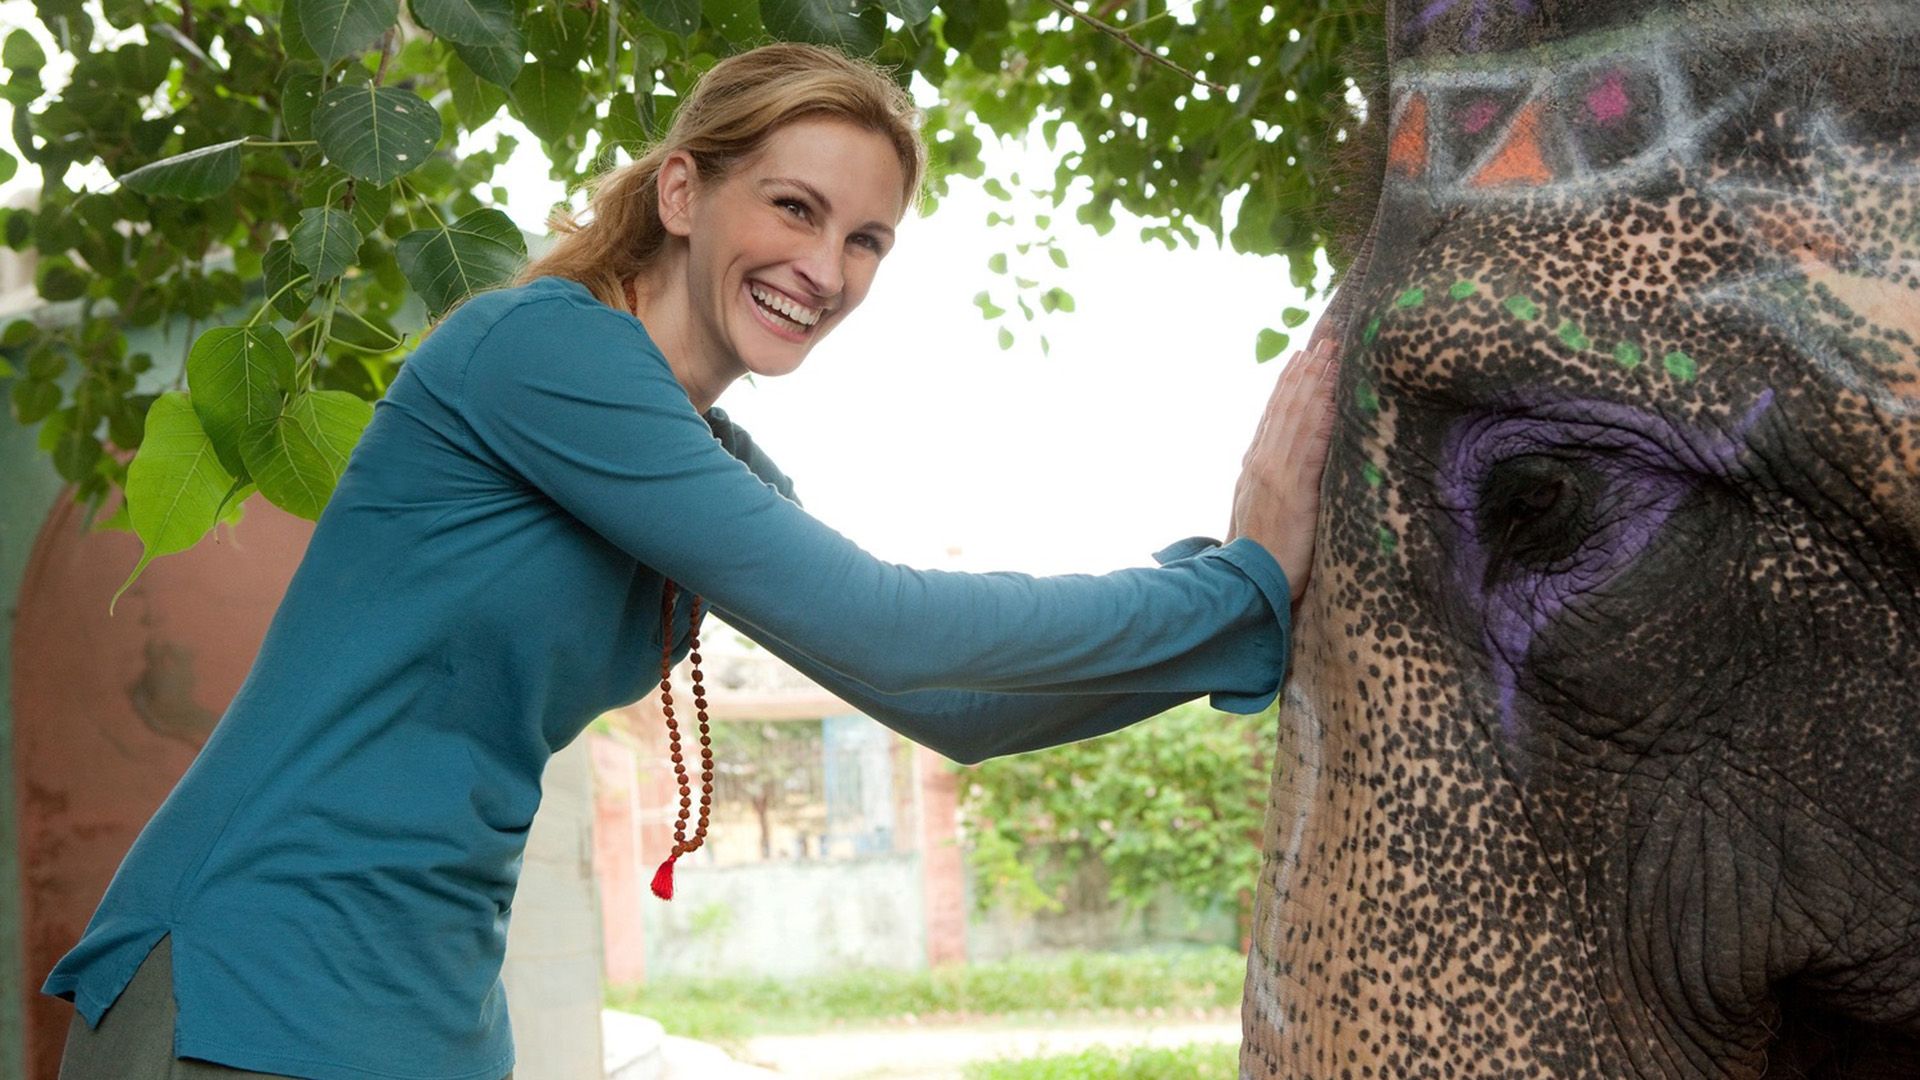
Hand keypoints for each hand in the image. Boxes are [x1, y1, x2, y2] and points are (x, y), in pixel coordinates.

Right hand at [1227, 335, 1338, 601]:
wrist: (1239, 586)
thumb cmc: (1255, 561)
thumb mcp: (1256, 516)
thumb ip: (1267, 490)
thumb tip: (1276, 476)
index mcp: (1254, 469)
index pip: (1274, 418)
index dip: (1289, 386)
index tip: (1303, 359)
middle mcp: (1262, 464)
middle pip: (1286, 408)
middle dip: (1307, 373)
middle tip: (1326, 341)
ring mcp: (1275, 475)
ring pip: (1298, 418)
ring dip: (1316, 383)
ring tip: (1332, 355)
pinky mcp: (1292, 491)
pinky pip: (1311, 445)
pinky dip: (1322, 416)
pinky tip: (1334, 395)